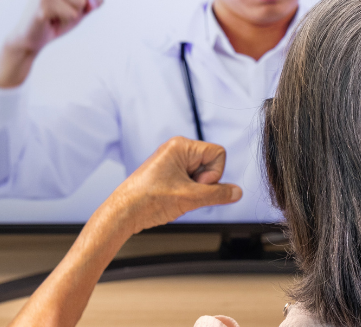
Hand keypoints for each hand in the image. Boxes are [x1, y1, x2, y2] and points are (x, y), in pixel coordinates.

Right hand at [0, 0, 103, 86]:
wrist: (31, 38)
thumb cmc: (55, 21)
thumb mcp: (79, 9)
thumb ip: (92, 2)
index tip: (64, 3)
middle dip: (78, 7)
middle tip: (59, 12)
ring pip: (81, 2)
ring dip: (72, 15)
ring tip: (55, 16)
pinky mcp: (43, 2)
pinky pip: (73, 14)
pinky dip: (66, 21)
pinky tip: (50, 21)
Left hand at [6, 137, 240, 326]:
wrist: (122, 213)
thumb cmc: (149, 201)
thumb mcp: (190, 198)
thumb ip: (219, 194)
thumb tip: (237, 192)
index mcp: (181, 145)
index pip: (218, 153)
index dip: (214, 173)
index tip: (196, 185)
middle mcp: (176, 149)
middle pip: (210, 163)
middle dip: (204, 182)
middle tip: (184, 193)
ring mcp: (171, 161)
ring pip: (200, 174)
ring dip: (194, 190)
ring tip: (175, 198)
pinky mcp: (167, 173)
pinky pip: (190, 180)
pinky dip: (187, 192)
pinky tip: (172, 200)